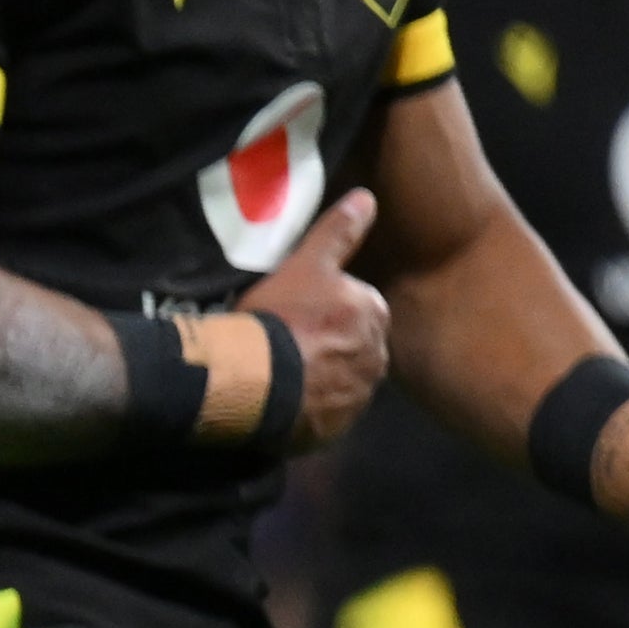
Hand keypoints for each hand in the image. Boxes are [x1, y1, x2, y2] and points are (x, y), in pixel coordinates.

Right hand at [238, 188, 391, 445]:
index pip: (359, 308)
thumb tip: (368, 197)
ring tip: (282, 376)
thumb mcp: (304, 264)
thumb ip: (338, 232)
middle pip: (354, 347)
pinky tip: (282, 402)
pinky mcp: (335, 430)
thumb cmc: (278, 316)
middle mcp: (377, 357)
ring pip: (342, 382)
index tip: (298, 315)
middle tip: (288, 346)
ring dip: (321, 380)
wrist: (252, 380)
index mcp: (373, 314)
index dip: (328, 311)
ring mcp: (358, 397)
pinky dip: (310, 411)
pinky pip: (326, 416)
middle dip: (329, 347)